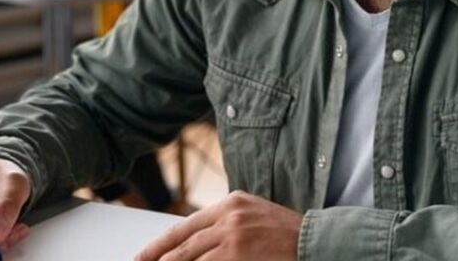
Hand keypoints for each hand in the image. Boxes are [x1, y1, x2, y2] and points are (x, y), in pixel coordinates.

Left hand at [135, 191, 301, 260]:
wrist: (314, 240)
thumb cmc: (286, 233)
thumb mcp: (252, 216)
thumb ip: (224, 224)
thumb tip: (194, 243)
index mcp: (229, 203)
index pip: (185, 225)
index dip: (160, 244)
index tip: (144, 255)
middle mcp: (227, 215)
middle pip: (181, 242)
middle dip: (157, 258)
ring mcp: (232, 235)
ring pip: (188, 257)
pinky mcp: (237, 253)